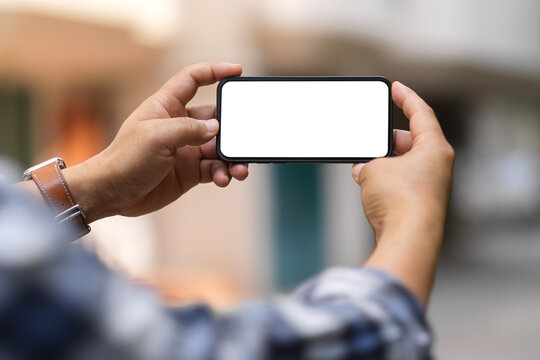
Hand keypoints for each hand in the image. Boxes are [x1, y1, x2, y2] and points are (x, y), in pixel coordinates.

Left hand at [63, 62, 248, 221]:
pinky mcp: (190, 171)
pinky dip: (224, 172)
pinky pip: (215, 168)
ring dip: (233, 156)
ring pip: (220, 147)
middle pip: (216, 117)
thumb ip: (189, 129)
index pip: (193, 79)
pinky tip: (225, 178)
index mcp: (166, 106)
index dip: (215, 71)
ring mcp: (187, 149)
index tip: (237, 71)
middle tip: (247, 138)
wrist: (113, 194)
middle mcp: (180, 125)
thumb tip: (217, 128)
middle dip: (234, 127)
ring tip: (240, 169)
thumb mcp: (156, 137)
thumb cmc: (125, 159)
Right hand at [352, 81, 453, 304]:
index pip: (421, 113)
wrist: (409, 240)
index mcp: (434, 149)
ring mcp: (429, 186)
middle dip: (384, 140)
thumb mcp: (375, 170)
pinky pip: (399, 183)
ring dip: (381, 165)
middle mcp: (437, 166)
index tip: (396, 87)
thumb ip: (368, 162)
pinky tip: (368, 189)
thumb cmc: (399, 201)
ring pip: (402, 164)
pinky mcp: (419, 204)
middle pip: (409, 141)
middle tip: (367, 141)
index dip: (406, 98)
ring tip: (363, 171)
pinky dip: (384, 181)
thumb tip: (365, 170)